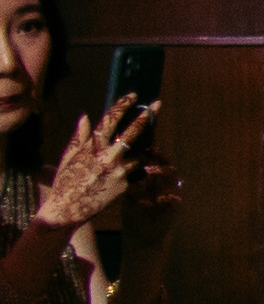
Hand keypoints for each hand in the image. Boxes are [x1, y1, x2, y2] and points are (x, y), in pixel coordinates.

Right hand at [27, 96, 160, 234]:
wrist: (68, 208)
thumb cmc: (66, 181)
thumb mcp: (68, 157)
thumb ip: (79, 137)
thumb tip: (85, 116)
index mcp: (92, 147)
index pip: (109, 120)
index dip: (122, 106)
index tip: (133, 95)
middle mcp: (107, 156)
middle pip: (132, 132)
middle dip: (146, 117)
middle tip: (157, 104)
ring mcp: (118, 171)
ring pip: (139, 154)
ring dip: (141, 152)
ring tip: (138, 153)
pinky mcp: (124, 184)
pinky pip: (136, 172)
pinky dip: (135, 171)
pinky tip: (127, 175)